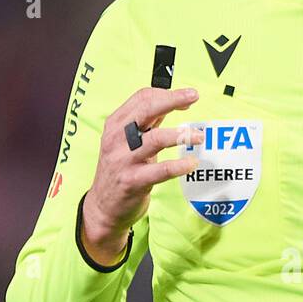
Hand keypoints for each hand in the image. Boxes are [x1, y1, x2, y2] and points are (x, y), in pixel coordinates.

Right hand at [82, 87, 203, 253]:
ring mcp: (123, 160)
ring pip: (155, 139)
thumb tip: (173, 102)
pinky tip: (192, 163)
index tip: (187, 97)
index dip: (167, 94)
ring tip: (199, 136)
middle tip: (194, 96)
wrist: (103, 207)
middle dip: (172, 99)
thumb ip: (148, 123)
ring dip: (181, 135)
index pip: (142, 98)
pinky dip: (180, 166)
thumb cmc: (121, 170)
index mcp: (116, 124)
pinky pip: (161, 170)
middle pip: (146, 110)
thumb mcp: (128, 141)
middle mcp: (117, 139)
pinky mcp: (133, 181)